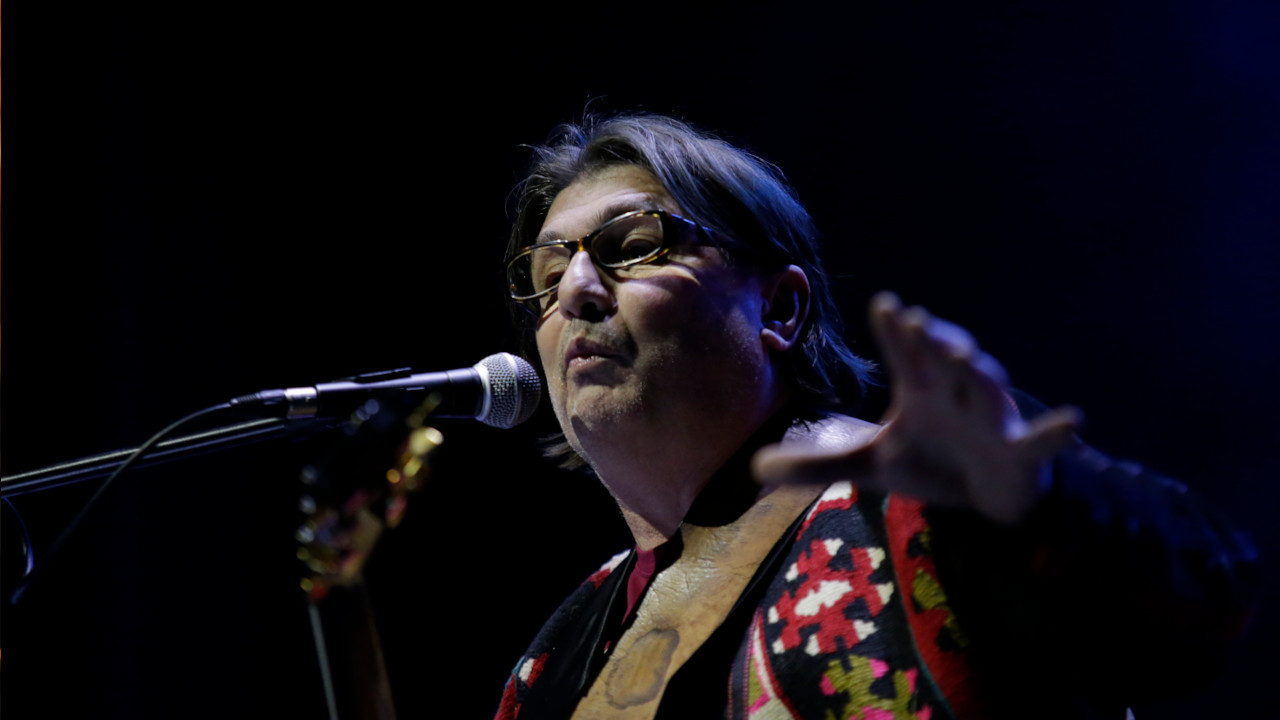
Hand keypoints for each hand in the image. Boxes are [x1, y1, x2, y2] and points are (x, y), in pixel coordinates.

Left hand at [754, 292, 1081, 523]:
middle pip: (944, 363)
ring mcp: (988, 420)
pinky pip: (1039, 440)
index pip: (905, 356)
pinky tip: (1073, 418)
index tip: (887, 305)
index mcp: (919, 392)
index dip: (897, 333)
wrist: (980, 496)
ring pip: (986, 391)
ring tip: (970, 357)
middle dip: (934, 343)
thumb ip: (816, 464)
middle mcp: (954, 396)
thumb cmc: (930, 464)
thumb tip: (755, 467)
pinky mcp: (1017, 451)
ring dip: (979, 374)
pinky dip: (1054, 430)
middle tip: (921, 322)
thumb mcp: (868, 468)